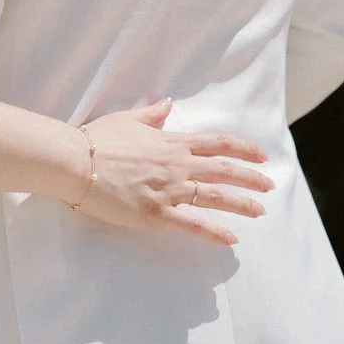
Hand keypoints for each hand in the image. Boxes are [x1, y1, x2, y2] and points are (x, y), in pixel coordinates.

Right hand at [73, 101, 271, 244]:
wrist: (74, 161)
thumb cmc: (96, 139)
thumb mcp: (127, 119)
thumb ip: (152, 114)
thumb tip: (168, 104)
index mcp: (171, 142)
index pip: (217, 143)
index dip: (243, 148)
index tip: (261, 155)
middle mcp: (176, 164)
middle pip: (224, 170)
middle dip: (251, 177)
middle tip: (269, 185)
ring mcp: (168, 190)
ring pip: (215, 196)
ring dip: (242, 203)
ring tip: (260, 211)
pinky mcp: (155, 213)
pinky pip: (193, 224)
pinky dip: (215, 232)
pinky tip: (232, 239)